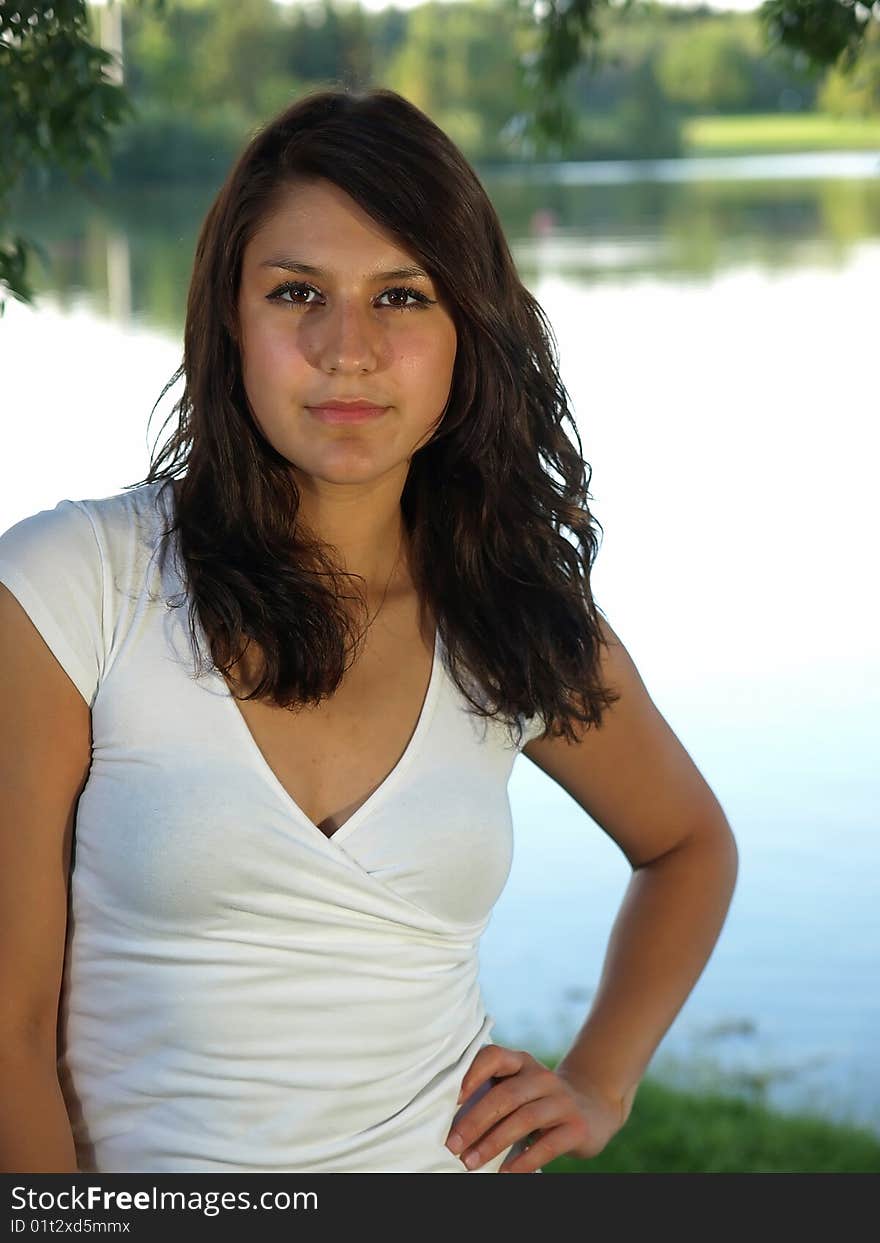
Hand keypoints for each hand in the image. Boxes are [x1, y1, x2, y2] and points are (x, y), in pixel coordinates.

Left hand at [445, 1043, 634, 1172]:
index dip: (471, 1074)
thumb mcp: (518, 1086)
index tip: (451, 1100)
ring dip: (493, 1143)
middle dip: (475, 1122)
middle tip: (453, 1144)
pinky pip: (547, 1145)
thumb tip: (447, 1116)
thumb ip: (492, 1090)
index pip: (494, 1057)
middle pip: (505, 1095)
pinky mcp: (576, 1126)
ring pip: (524, 1119)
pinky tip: (505, 1173)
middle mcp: (542, 1076)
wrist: (592, 1107)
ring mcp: (561, 1100)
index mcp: (521, 1062)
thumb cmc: (538, 1100)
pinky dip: (523, 1161)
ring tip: (471, 1162)